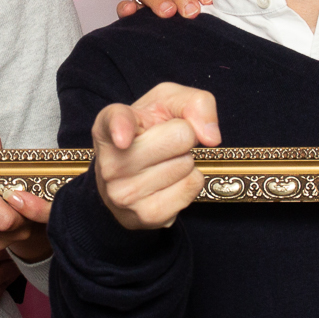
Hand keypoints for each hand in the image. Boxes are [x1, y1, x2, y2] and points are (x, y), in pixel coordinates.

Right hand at [91, 83, 220, 230]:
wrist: (128, 178)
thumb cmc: (148, 132)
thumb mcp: (167, 103)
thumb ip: (194, 102)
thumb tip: (211, 138)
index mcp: (107, 126)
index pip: (115, 122)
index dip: (121, 128)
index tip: (123, 140)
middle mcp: (110, 163)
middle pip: (180, 136)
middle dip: (183, 136)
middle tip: (163, 143)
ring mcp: (125, 194)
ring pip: (187, 163)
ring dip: (184, 160)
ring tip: (161, 163)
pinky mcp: (147, 215)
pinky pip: (193, 186)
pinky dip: (189, 180)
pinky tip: (167, 181)